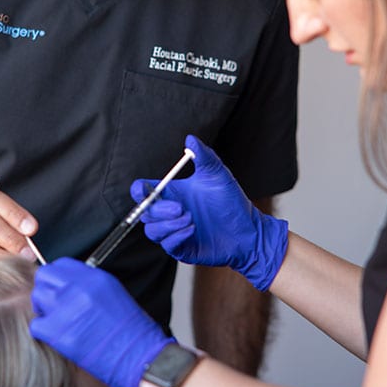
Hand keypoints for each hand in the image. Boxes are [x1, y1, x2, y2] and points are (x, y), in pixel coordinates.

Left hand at [30, 258, 173, 386]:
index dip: (56, 277)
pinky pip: (37, 326)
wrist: (139, 356)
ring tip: (56, 321)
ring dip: (43, 309)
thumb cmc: (131, 329)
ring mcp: (68, 310)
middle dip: (45, 289)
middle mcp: (79, 289)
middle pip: (44, 277)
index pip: (60, 264)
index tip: (58, 287)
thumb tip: (68, 284)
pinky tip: (57, 337)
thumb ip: (88, 284)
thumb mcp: (113, 293)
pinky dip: (43, 332)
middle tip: (53, 305)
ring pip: (37, 298)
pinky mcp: (60, 334)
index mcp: (94, 278)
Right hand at [130, 135, 287, 290]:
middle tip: (179, 208)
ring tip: (191, 219)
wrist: (248, 230)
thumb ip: (204, 156)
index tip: (145, 190)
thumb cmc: (231, 201)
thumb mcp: (218, 175)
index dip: (139, 191)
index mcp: (172, 193)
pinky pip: (167, 245)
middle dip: (158, 210)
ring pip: (152, 231)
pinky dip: (176, 237)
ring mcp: (173, 231)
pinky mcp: (181, 248)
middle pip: (145, 212)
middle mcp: (169, 213)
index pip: (143, 192)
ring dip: (168, 225)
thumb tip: (190, 139)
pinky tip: (192, 229)